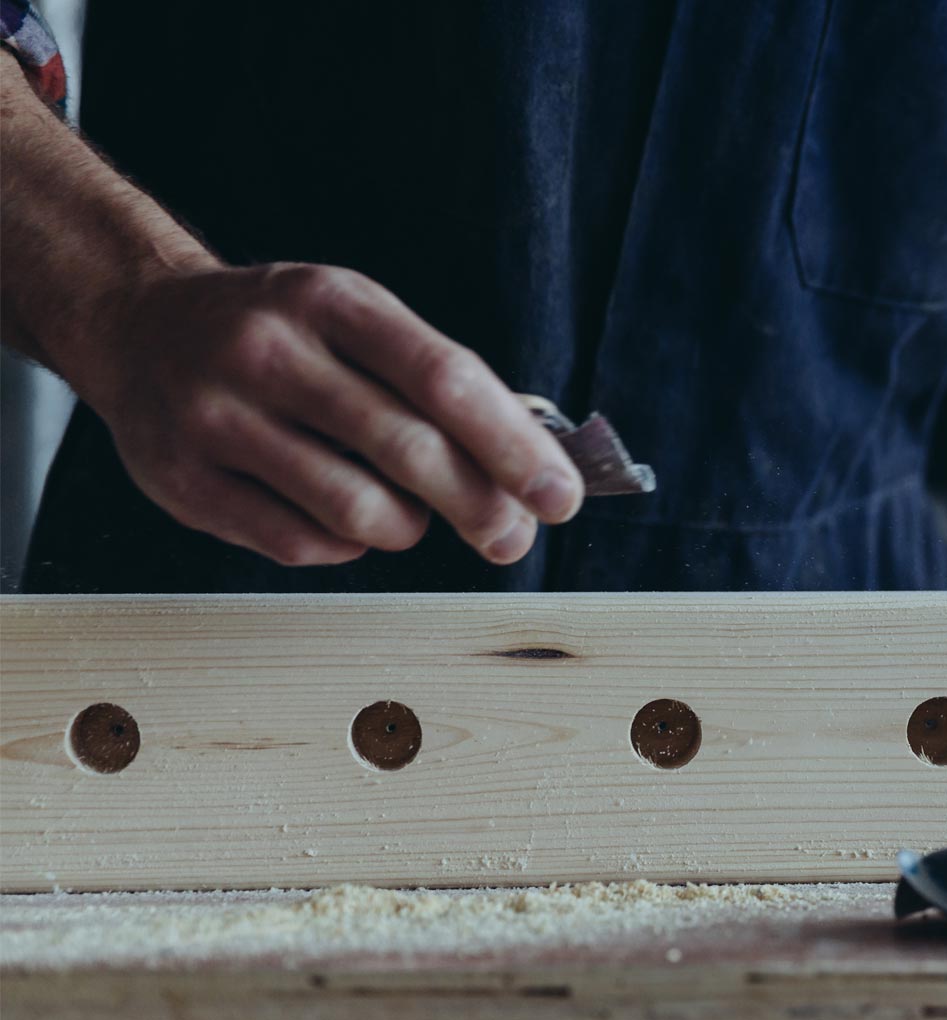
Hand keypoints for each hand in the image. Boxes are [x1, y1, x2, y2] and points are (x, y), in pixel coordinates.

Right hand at [63, 262, 583, 565]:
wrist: (137, 324)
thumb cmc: (279, 331)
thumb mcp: (355, 318)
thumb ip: (437, 380)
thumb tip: (533, 462)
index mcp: (331, 300)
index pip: (444, 376)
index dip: (513, 445)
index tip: (561, 494)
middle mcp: (268, 351)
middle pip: (407, 450)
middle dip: (480, 506)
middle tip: (513, 537)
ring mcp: (217, 417)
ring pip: (356, 510)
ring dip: (407, 527)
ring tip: (410, 513)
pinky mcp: (182, 480)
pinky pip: (299, 543)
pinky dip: (344, 544)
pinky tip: (343, 520)